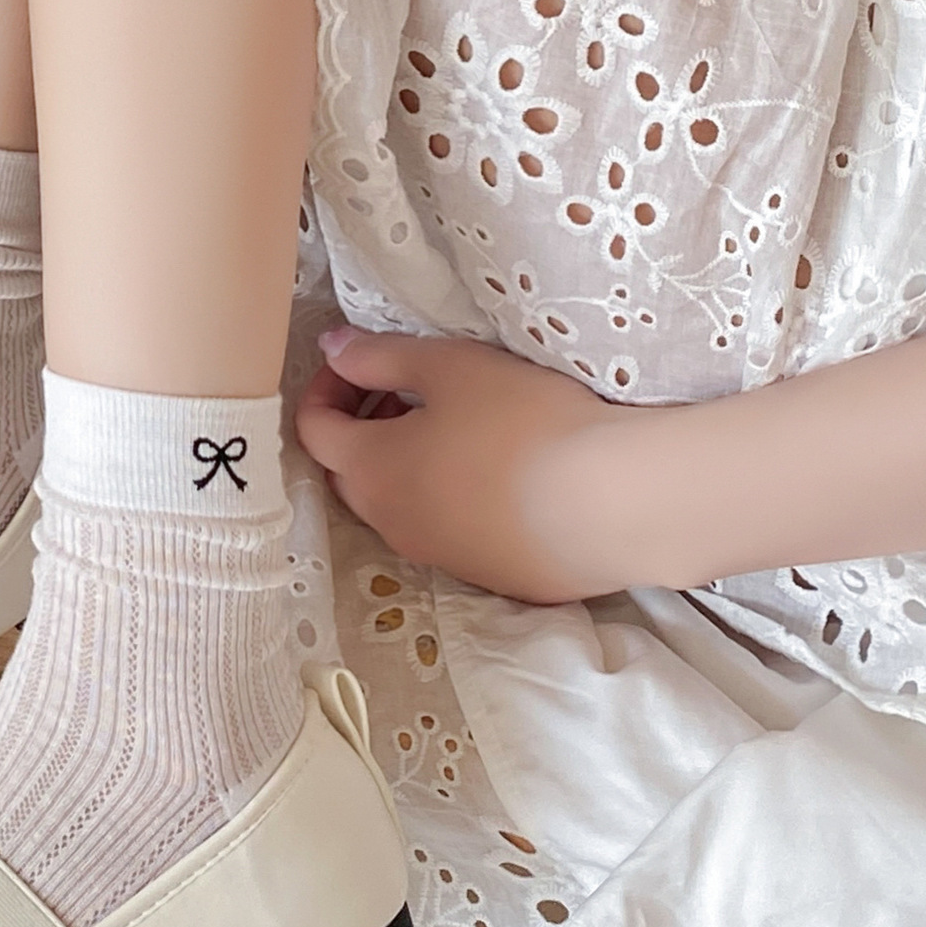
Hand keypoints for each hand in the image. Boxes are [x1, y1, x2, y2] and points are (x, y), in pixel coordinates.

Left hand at [294, 328, 643, 603]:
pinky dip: (458, 501)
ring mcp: (441, 558)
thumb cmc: (522, 423)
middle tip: (406, 394)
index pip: (315, 430)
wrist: (610, 505)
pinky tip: (506, 477)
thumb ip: (381, 356)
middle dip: (365, 430)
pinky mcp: (491, 577)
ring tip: (460, 430)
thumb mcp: (450, 367)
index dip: (326, 388)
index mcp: (371, 471)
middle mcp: (392, 525)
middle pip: (352, 475)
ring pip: (403, 509)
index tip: (357, 361)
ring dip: (411, 468)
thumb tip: (331, 348)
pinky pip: (455, 535)